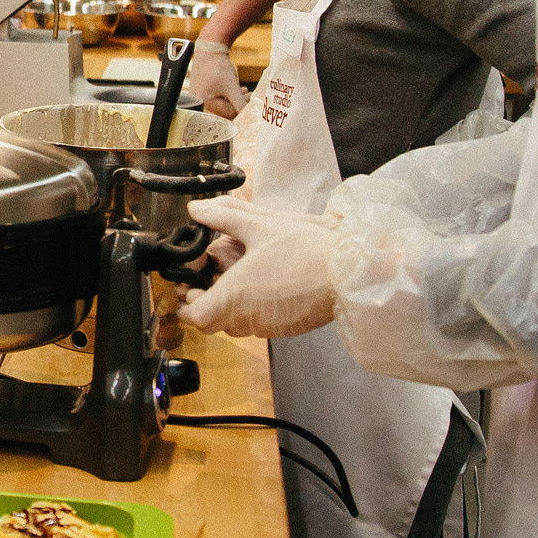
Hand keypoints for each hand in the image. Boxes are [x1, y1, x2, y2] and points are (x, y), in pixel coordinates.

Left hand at [176, 196, 340, 337]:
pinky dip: (252, 309)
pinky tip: (263, 285)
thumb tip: (196, 209)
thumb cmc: (305, 249)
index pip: (195, 317)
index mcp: (235, 296)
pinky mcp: (287, 328)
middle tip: (208, 280)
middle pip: (213, 323)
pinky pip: (258, 324)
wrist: (351, 272)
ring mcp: (269, 326)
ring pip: (235, 324)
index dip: (187, 304)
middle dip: (205, 303)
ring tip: (237, 278)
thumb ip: (223, 217)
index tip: (189, 286)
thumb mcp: (260, 225)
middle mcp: (248, 318)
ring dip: (229, 306)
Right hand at [190, 43, 247, 120]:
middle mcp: (201, 102)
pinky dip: (229, 94)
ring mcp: (202, 96)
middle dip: (238, 103)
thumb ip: (240, 102)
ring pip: (223, 103)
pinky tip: (238, 89)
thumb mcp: (231, 86)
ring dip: (236, 98)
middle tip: (250, 97)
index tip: (252, 104)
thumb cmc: (218, 67)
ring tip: (246, 92)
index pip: (227, 113)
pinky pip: (219, 97)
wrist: (209, 49)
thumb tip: (249, 115)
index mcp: (205, 103)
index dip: (242, 109)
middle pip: (225, 109)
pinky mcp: (204, 90)